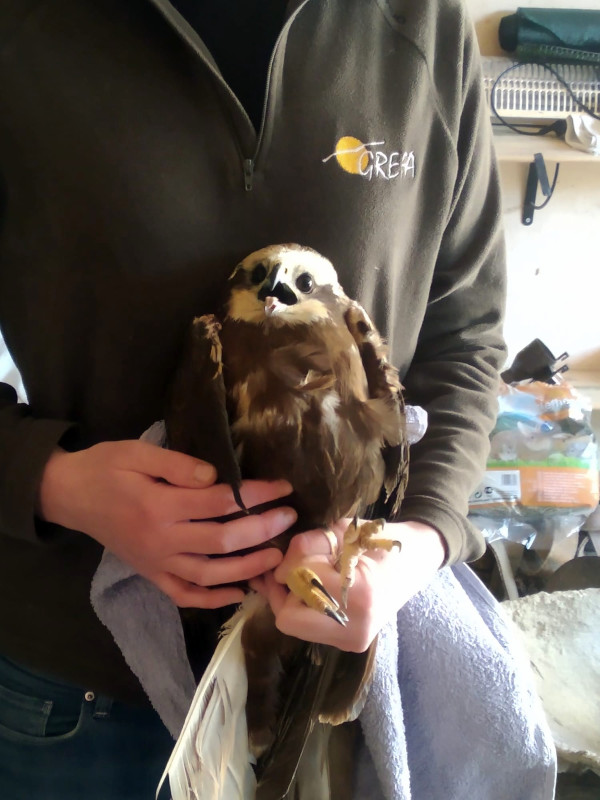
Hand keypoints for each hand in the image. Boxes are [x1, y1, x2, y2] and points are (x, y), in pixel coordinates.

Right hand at [38, 440, 295, 607]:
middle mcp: (161, 541)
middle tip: (290, 517)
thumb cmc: (106, 467)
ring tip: (276, 557)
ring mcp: (156, 563)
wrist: (69, 495)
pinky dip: (212, 599)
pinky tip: (238, 594)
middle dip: (262, 530)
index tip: (282, 486)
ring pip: (210, 575)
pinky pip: (184, 594)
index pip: (220, 503)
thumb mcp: (137, 453)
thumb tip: (215, 476)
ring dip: (247, 569)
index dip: (255, 495)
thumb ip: (177, 464)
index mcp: (159, 506)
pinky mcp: (151, 574)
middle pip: (222, 542)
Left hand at [253, 519, 444, 651]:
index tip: (297, 552)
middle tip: (293, 570)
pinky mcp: (351, 643)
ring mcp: (354, 640)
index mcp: (358, 595)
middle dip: (286, 591)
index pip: (299, 585)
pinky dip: (306, 608)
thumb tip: (276, 568)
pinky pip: (310, 628)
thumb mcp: (343, 531)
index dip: (291, 564)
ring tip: (308, 578)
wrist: (418, 559)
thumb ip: (307, 546)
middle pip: (289, 618)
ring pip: (295, 626)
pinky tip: (316, 590)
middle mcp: (355, 628)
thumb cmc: (381, 539)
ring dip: (294, 600)